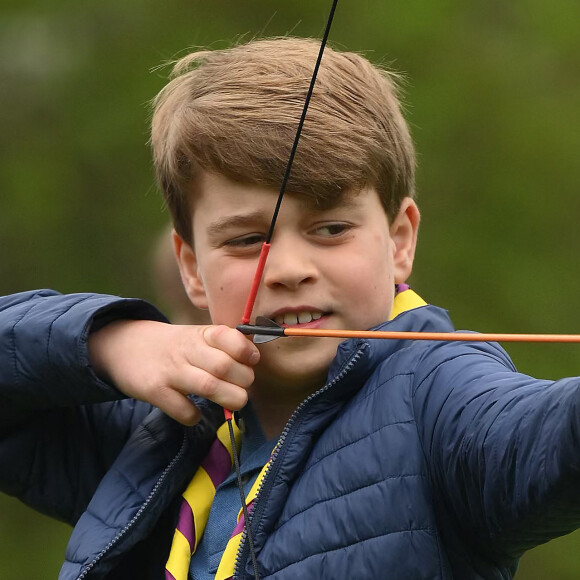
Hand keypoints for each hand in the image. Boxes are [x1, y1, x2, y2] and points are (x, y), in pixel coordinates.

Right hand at [88, 320, 259, 424]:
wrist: (124, 346)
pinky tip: (195, 412)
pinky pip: (183, 410)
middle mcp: (186, 349)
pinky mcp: (154, 390)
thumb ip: (223, 347)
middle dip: (244, 381)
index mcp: (200, 334)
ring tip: (233, 401)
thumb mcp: (196, 337)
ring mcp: (170, 370)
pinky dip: (195, 416)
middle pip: (225, 366)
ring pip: (209, 386)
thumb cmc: (173, 347)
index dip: (247, 350)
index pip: (229, 336)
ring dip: (229, 398)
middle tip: (243, 387)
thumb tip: (255, 364)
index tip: (252, 360)